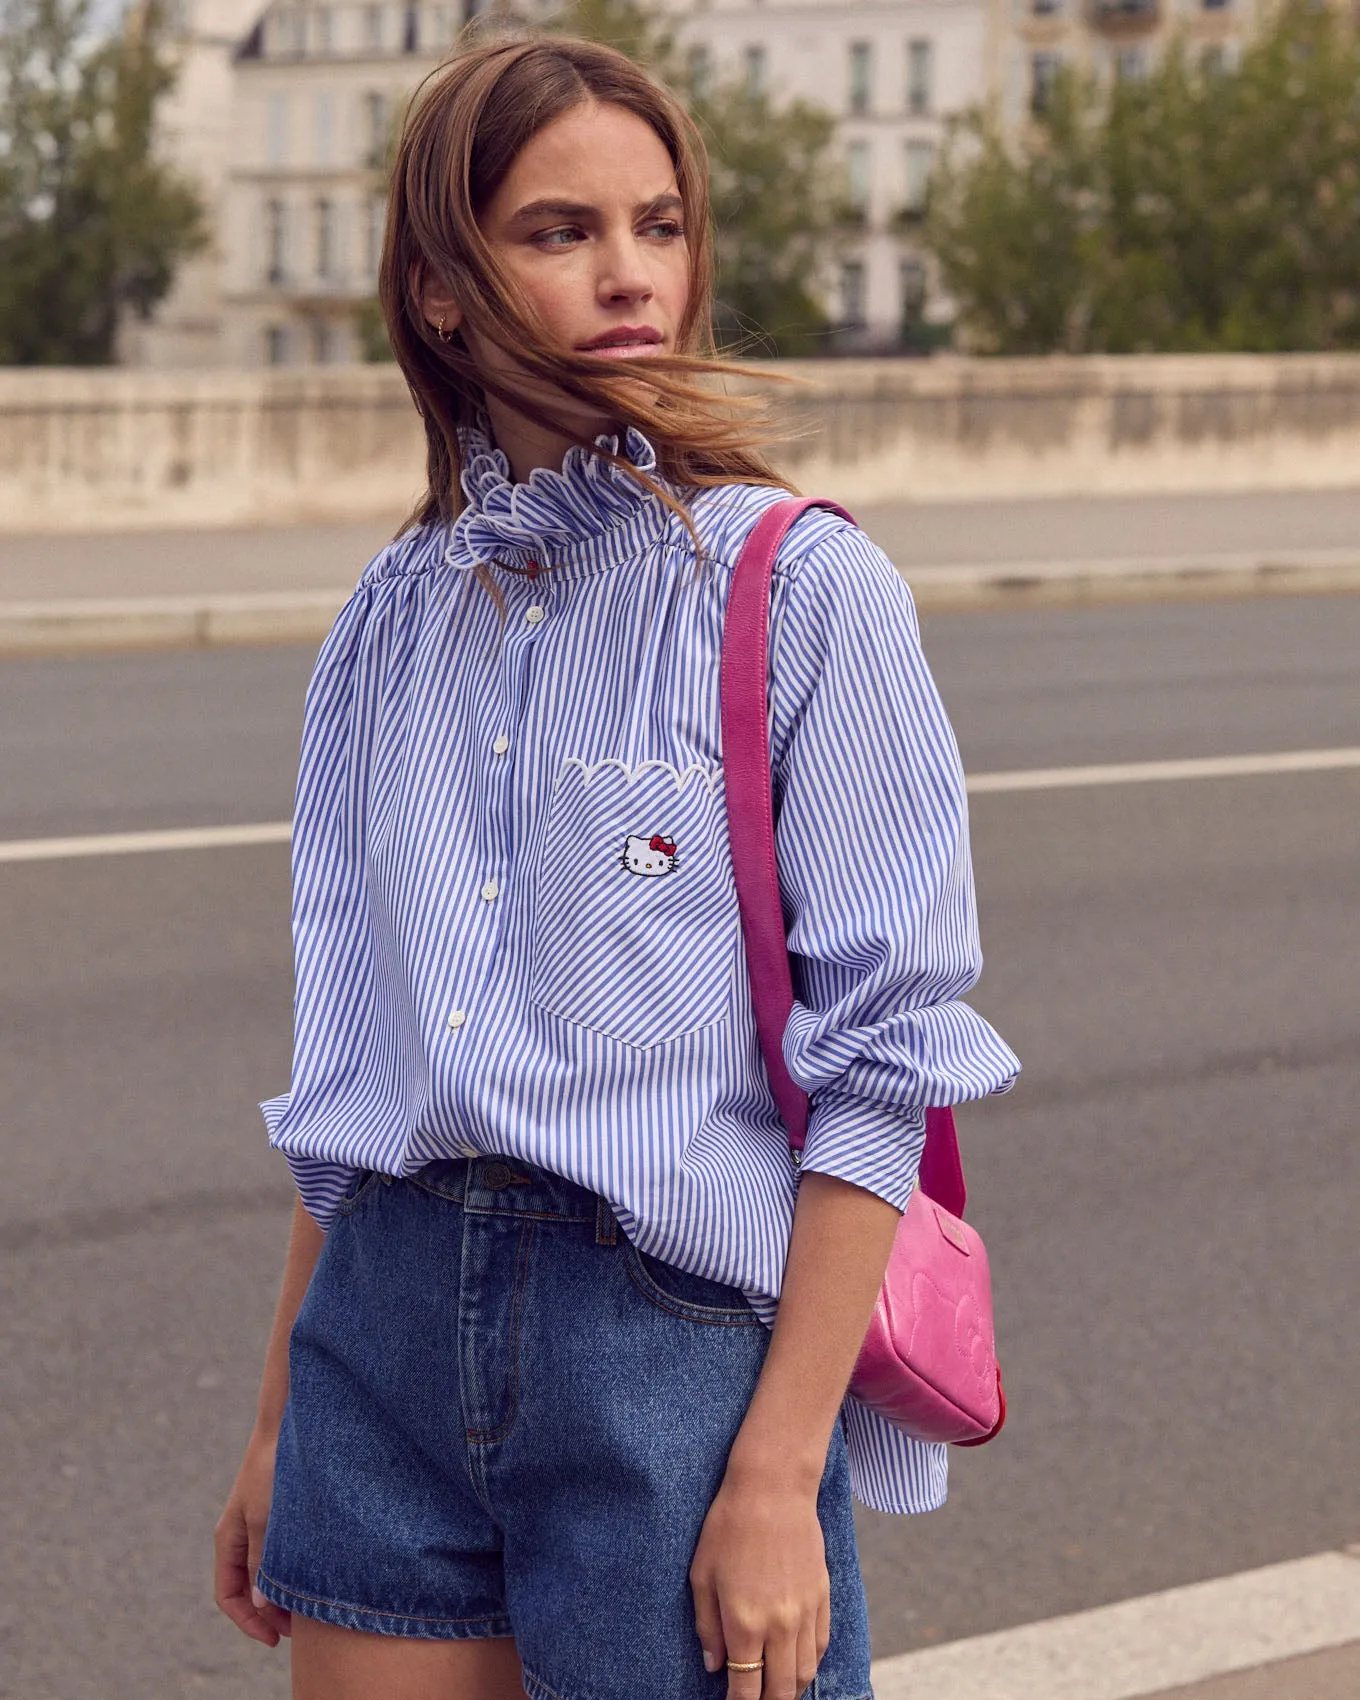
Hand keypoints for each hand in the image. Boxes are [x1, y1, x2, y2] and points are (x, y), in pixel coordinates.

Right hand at [214, 1429, 290, 1646]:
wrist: (288, 1425)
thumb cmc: (273, 1468)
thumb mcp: (265, 1518)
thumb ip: (262, 1560)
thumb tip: (260, 1605)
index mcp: (229, 1540)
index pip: (228, 1596)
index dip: (248, 1623)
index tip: (275, 1639)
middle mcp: (240, 1536)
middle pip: (247, 1590)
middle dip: (268, 1614)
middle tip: (298, 1631)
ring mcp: (258, 1526)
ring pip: (264, 1574)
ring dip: (281, 1596)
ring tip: (308, 1611)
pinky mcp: (278, 1516)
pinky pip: (278, 1555)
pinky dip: (290, 1573)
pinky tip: (311, 1578)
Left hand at [690, 1466, 829, 1699]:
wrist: (773, 1488)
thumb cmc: (728, 1526)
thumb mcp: (701, 1574)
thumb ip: (706, 1625)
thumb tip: (713, 1664)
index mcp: (744, 1622)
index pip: (746, 1687)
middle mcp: (779, 1625)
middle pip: (780, 1690)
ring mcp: (804, 1612)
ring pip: (804, 1672)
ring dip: (790, 1689)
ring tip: (776, 1691)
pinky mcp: (821, 1595)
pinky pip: (820, 1645)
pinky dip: (809, 1663)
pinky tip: (797, 1664)